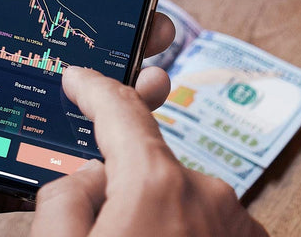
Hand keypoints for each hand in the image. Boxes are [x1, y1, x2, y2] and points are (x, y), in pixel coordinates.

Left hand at [0, 0, 176, 218]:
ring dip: (122, 104)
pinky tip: (121, 142)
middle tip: (157, 37)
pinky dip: (91, 161)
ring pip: (76, 123)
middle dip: (124, 53)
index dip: (90, 11)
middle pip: (74, 72)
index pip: (46, 25)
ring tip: (154, 83)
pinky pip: (51, 175)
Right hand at [31, 67, 267, 236]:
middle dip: (121, 187)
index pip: (120, 113)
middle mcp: (206, 193)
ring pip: (176, 199)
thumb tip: (89, 178)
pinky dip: (185, 235)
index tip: (81, 78)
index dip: (94, 89)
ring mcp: (236, 221)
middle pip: (146, 166)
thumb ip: (64, 198)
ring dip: (156, 218)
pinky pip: (206, 224)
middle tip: (101, 229)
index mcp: (156, 186)